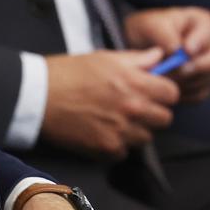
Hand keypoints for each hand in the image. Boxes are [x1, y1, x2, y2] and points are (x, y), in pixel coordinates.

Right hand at [43, 48, 178, 157]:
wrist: (37, 96)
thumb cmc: (67, 72)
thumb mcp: (103, 57)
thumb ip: (136, 59)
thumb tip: (159, 57)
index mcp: (133, 82)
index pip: (172, 93)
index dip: (163, 91)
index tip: (152, 91)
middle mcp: (132, 108)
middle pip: (164, 118)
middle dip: (153, 112)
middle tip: (134, 107)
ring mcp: (121, 131)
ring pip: (146, 137)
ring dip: (135, 130)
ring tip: (116, 120)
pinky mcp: (106, 149)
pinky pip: (125, 152)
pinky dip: (116, 145)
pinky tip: (102, 131)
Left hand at [125, 7, 209, 102]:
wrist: (139, 46)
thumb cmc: (147, 30)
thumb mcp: (151, 26)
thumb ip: (165, 35)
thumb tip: (176, 50)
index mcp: (201, 22)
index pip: (207, 33)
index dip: (199, 43)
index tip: (187, 50)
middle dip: (198, 67)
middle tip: (180, 70)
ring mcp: (208, 65)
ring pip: (206, 79)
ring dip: (184, 81)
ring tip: (162, 76)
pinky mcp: (202, 84)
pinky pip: (198, 93)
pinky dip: (182, 92)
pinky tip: (165, 87)